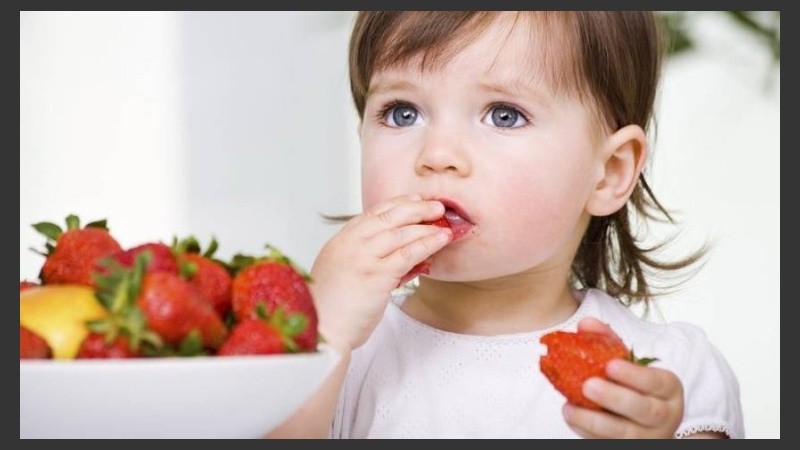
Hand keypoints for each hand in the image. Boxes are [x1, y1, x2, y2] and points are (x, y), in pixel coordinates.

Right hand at [310, 194, 451, 351]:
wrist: (322, 328)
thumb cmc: (332, 308)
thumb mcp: (344, 274)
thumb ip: (368, 261)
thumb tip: (403, 256)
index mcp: (341, 241)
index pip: (372, 214)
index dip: (396, 205)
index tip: (413, 200)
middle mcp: (351, 244)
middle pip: (389, 217)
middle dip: (416, 209)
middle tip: (436, 206)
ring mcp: (364, 257)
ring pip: (401, 233)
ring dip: (426, 226)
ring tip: (445, 225)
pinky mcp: (377, 274)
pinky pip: (408, 254)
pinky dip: (427, 244)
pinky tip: (440, 240)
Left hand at [561, 318, 683, 438]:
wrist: (644, 423)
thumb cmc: (635, 387)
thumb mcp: (628, 364)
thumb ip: (608, 341)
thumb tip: (585, 324)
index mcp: (668, 389)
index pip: (657, 381)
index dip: (634, 375)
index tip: (610, 365)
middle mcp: (664, 416)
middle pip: (645, 410)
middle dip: (615, 397)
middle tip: (588, 384)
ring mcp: (647, 437)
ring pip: (625, 434)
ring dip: (594, 421)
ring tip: (570, 408)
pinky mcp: (629, 448)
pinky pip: (608, 443)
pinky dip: (586, 432)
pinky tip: (571, 417)